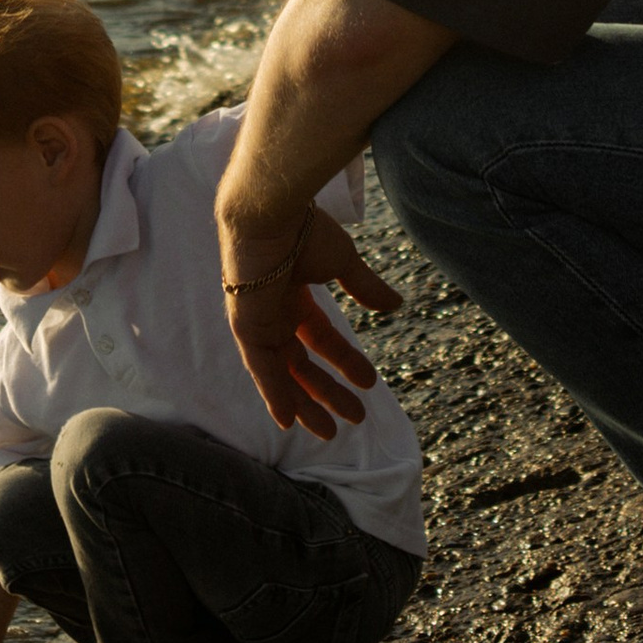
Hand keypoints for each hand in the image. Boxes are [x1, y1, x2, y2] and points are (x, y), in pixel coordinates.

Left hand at [221, 203, 404, 439]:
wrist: (272, 211)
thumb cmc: (304, 228)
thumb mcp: (344, 262)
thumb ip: (365, 287)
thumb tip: (396, 304)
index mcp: (293, 295)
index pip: (321, 337)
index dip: (345, 361)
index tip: (370, 383)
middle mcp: (274, 313)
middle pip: (302, 364)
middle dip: (327, 392)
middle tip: (355, 418)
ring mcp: (259, 322)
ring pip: (283, 374)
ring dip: (305, 403)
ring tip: (329, 432)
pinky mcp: (246, 327)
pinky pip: (260, 370)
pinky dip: (273, 395)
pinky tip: (288, 421)